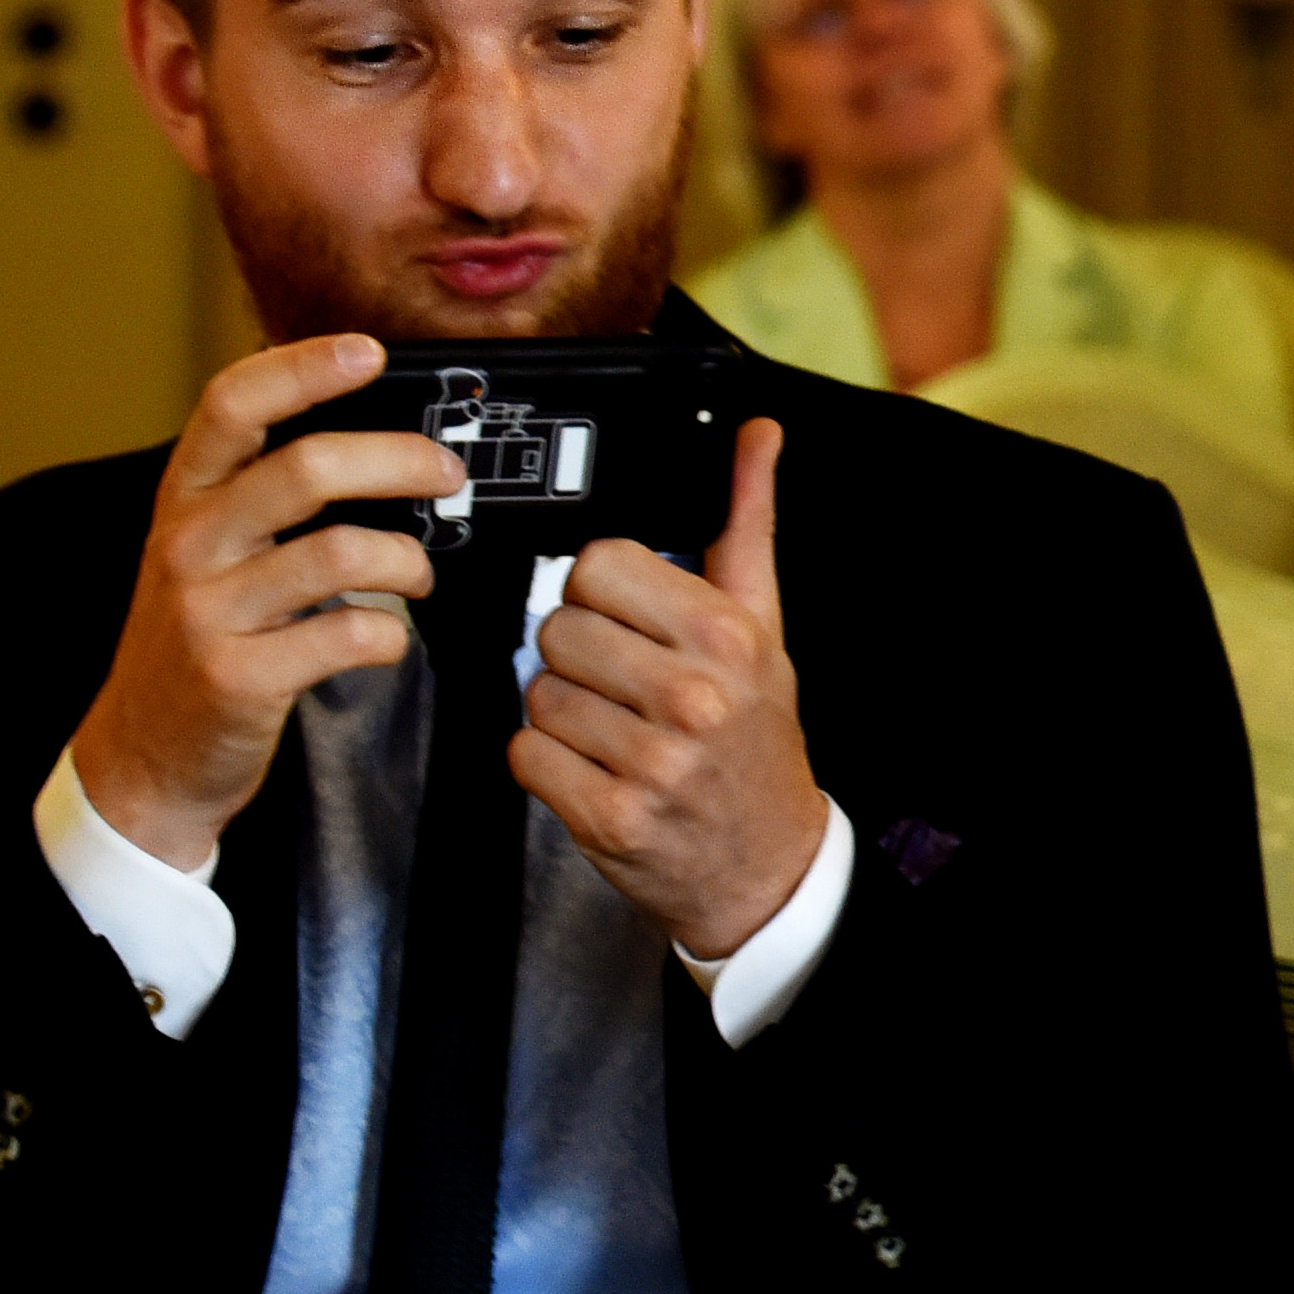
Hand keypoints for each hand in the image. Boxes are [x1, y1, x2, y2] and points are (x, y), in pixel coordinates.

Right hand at [63, 338, 456, 872]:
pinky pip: (351, 635)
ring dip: (410, 561)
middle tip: (447, 474)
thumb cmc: (198, 638)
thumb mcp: (212, 550)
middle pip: (308, 468)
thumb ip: (270, 496)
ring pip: (343, 552)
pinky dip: (392, 636)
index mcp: (186, 498)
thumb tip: (380, 443)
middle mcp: (189, 542)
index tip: (370, 350)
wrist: (142, 755)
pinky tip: (386, 640)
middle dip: (402, 461)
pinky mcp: (238, 675)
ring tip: (419, 575)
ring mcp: (209, 609)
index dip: (303, 367)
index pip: (233, 403)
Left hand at [515, 416, 821, 960]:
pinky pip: (525, 754)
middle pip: (557, 628)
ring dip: (561, 711)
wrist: (768, 861)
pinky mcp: (610, 814)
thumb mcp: (766, 627)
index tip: (631, 622)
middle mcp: (693, 695)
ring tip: (613, 729)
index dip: (602, 593)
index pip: (599, 567)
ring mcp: (651, 759)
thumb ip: (745, 524)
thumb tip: (756, 432)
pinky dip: (546, 762)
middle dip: (578, 655)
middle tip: (623, 683)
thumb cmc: (757, 739)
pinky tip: (594, 766)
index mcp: (727, 635)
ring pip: (536, 692)